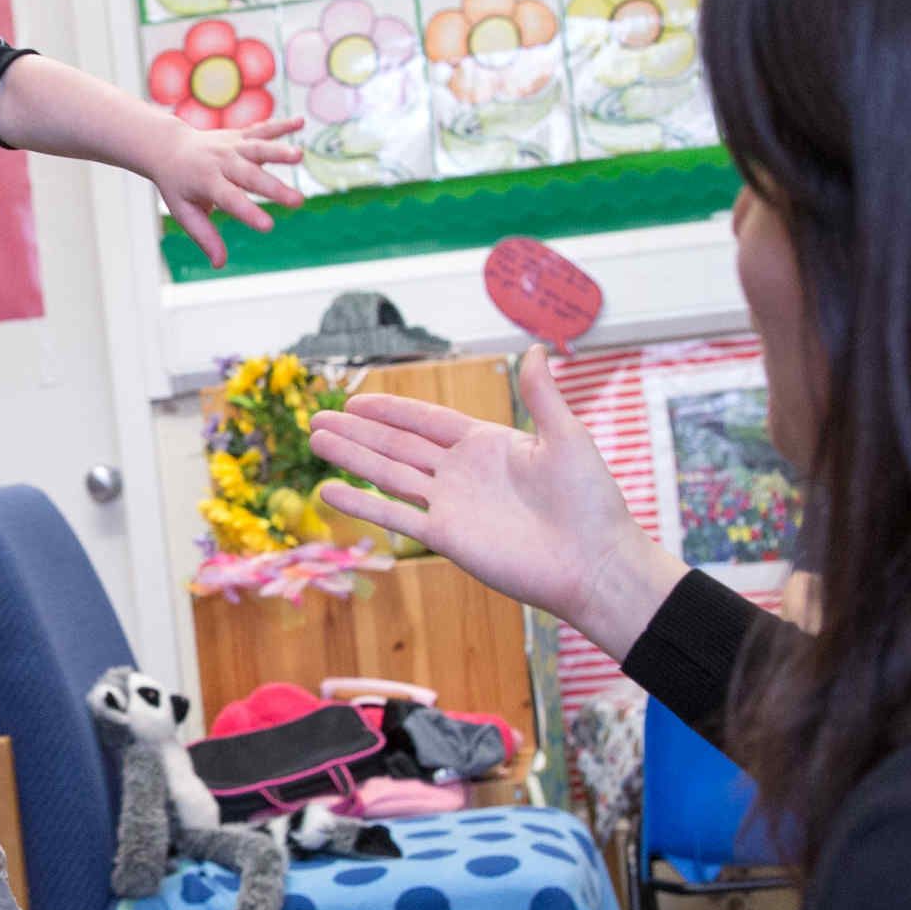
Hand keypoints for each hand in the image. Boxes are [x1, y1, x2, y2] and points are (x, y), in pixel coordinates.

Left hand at [142, 111, 305, 266]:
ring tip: (299, 155)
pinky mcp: (240, 135)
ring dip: (279, 150)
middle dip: (275, 188)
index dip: (249, 212)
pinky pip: (262, 129)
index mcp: (206, 182)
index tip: (269, 227)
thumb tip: (219, 264)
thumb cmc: (178, 186)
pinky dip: (282, 125)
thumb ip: (205, 236)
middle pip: (250, 175)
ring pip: (257, 147)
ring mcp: (232, 145)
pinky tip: (301, 121)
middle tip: (298, 201)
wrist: (169, 147)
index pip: (230, 200)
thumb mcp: (184, 212)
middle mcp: (221, 161)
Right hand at [311, 349, 678, 649]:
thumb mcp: (566, 437)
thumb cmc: (590, 500)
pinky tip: (329, 491)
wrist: (594, 561)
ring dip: (352, 458)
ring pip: (389, 475)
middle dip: (359, 431)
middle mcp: (462, 473)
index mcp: (487, 444)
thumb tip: (535, 348)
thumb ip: (542, 396)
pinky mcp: (446, 538)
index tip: (356, 399)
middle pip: (398, 445)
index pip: (427, 421)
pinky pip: (395, 516)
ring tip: (316, 441)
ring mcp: (451, 505)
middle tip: (319, 418)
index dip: (392, 410)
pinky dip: (362, 504)